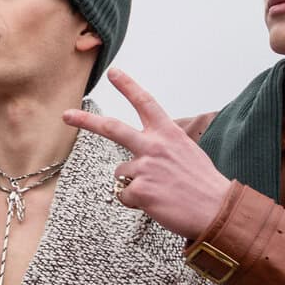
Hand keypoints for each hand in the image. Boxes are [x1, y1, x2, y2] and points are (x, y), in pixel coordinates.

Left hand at [64, 69, 230, 241]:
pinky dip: (137, 202)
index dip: (128, 86)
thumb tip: (144, 154)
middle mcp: (155, 146)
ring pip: (121, 172)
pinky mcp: (140, 190)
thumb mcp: (187, 153)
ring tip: (159, 192)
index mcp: (169, 134)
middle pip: (113, 128)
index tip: (113, 73)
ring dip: (133, 183)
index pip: (145, 103)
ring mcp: (146, 167)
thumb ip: (163, 147)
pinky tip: (157, 203)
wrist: (217, 210)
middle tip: (66, 115)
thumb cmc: (203, 184)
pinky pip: (125, 195)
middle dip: (86, 121)